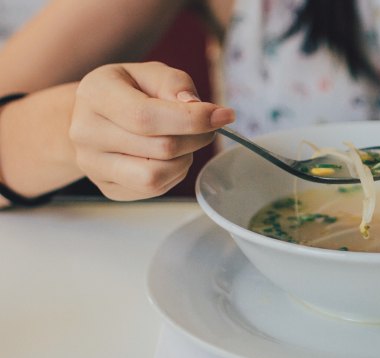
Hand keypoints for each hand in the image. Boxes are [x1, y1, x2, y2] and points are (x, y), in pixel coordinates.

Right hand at [69, 62, 234, 199]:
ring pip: (156, 177)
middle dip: (197, 138)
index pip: (146, 117)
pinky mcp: (107, 187)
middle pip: (160, 148)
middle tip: (208, 127)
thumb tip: (196, 107)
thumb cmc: (128, 91)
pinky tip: (170, 158)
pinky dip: (173, 174)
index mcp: (95, 95)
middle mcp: (86, 132)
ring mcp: (93, 164)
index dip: (192, 120)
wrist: (93, 116)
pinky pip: (153, 190)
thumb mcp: (150, 73)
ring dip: (184, 160)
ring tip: (185, 142)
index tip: (223, 115)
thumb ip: (175, 84)